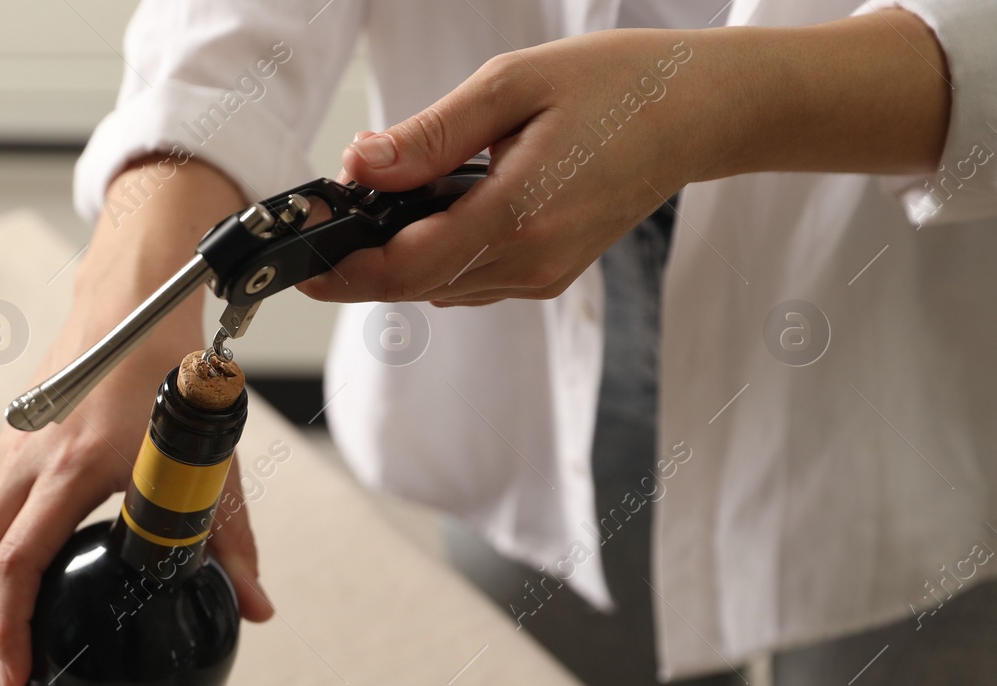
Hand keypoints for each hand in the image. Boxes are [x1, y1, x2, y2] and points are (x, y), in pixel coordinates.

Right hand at [0, 158, 270, 685]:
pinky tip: (3, 609)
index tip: (16, 680)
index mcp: (72, 466)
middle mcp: (24, 461)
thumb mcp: (208, 457)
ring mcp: (7, 452)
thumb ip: (230, 538)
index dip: (9, 631)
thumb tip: (256, 610)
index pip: (17, 564)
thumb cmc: (170, 371)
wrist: (131, 297)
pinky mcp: (7, 448)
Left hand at [299, 12, 948, 306]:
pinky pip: (469, 280)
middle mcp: (529, 262)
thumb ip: (430, 135)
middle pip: (413, 286)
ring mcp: (541, 276)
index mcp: (518, 216)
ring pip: (438, 288)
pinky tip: (427, 217)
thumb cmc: (616, 84)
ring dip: (394, 261)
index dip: (342, 269)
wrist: (701, 112)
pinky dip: (434, 257)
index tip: (297, 260)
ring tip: (363, 216)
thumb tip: (359, 168)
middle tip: (313, 235)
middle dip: (355, 267)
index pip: (404, 266)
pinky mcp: (548, 275)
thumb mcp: (512, 85)